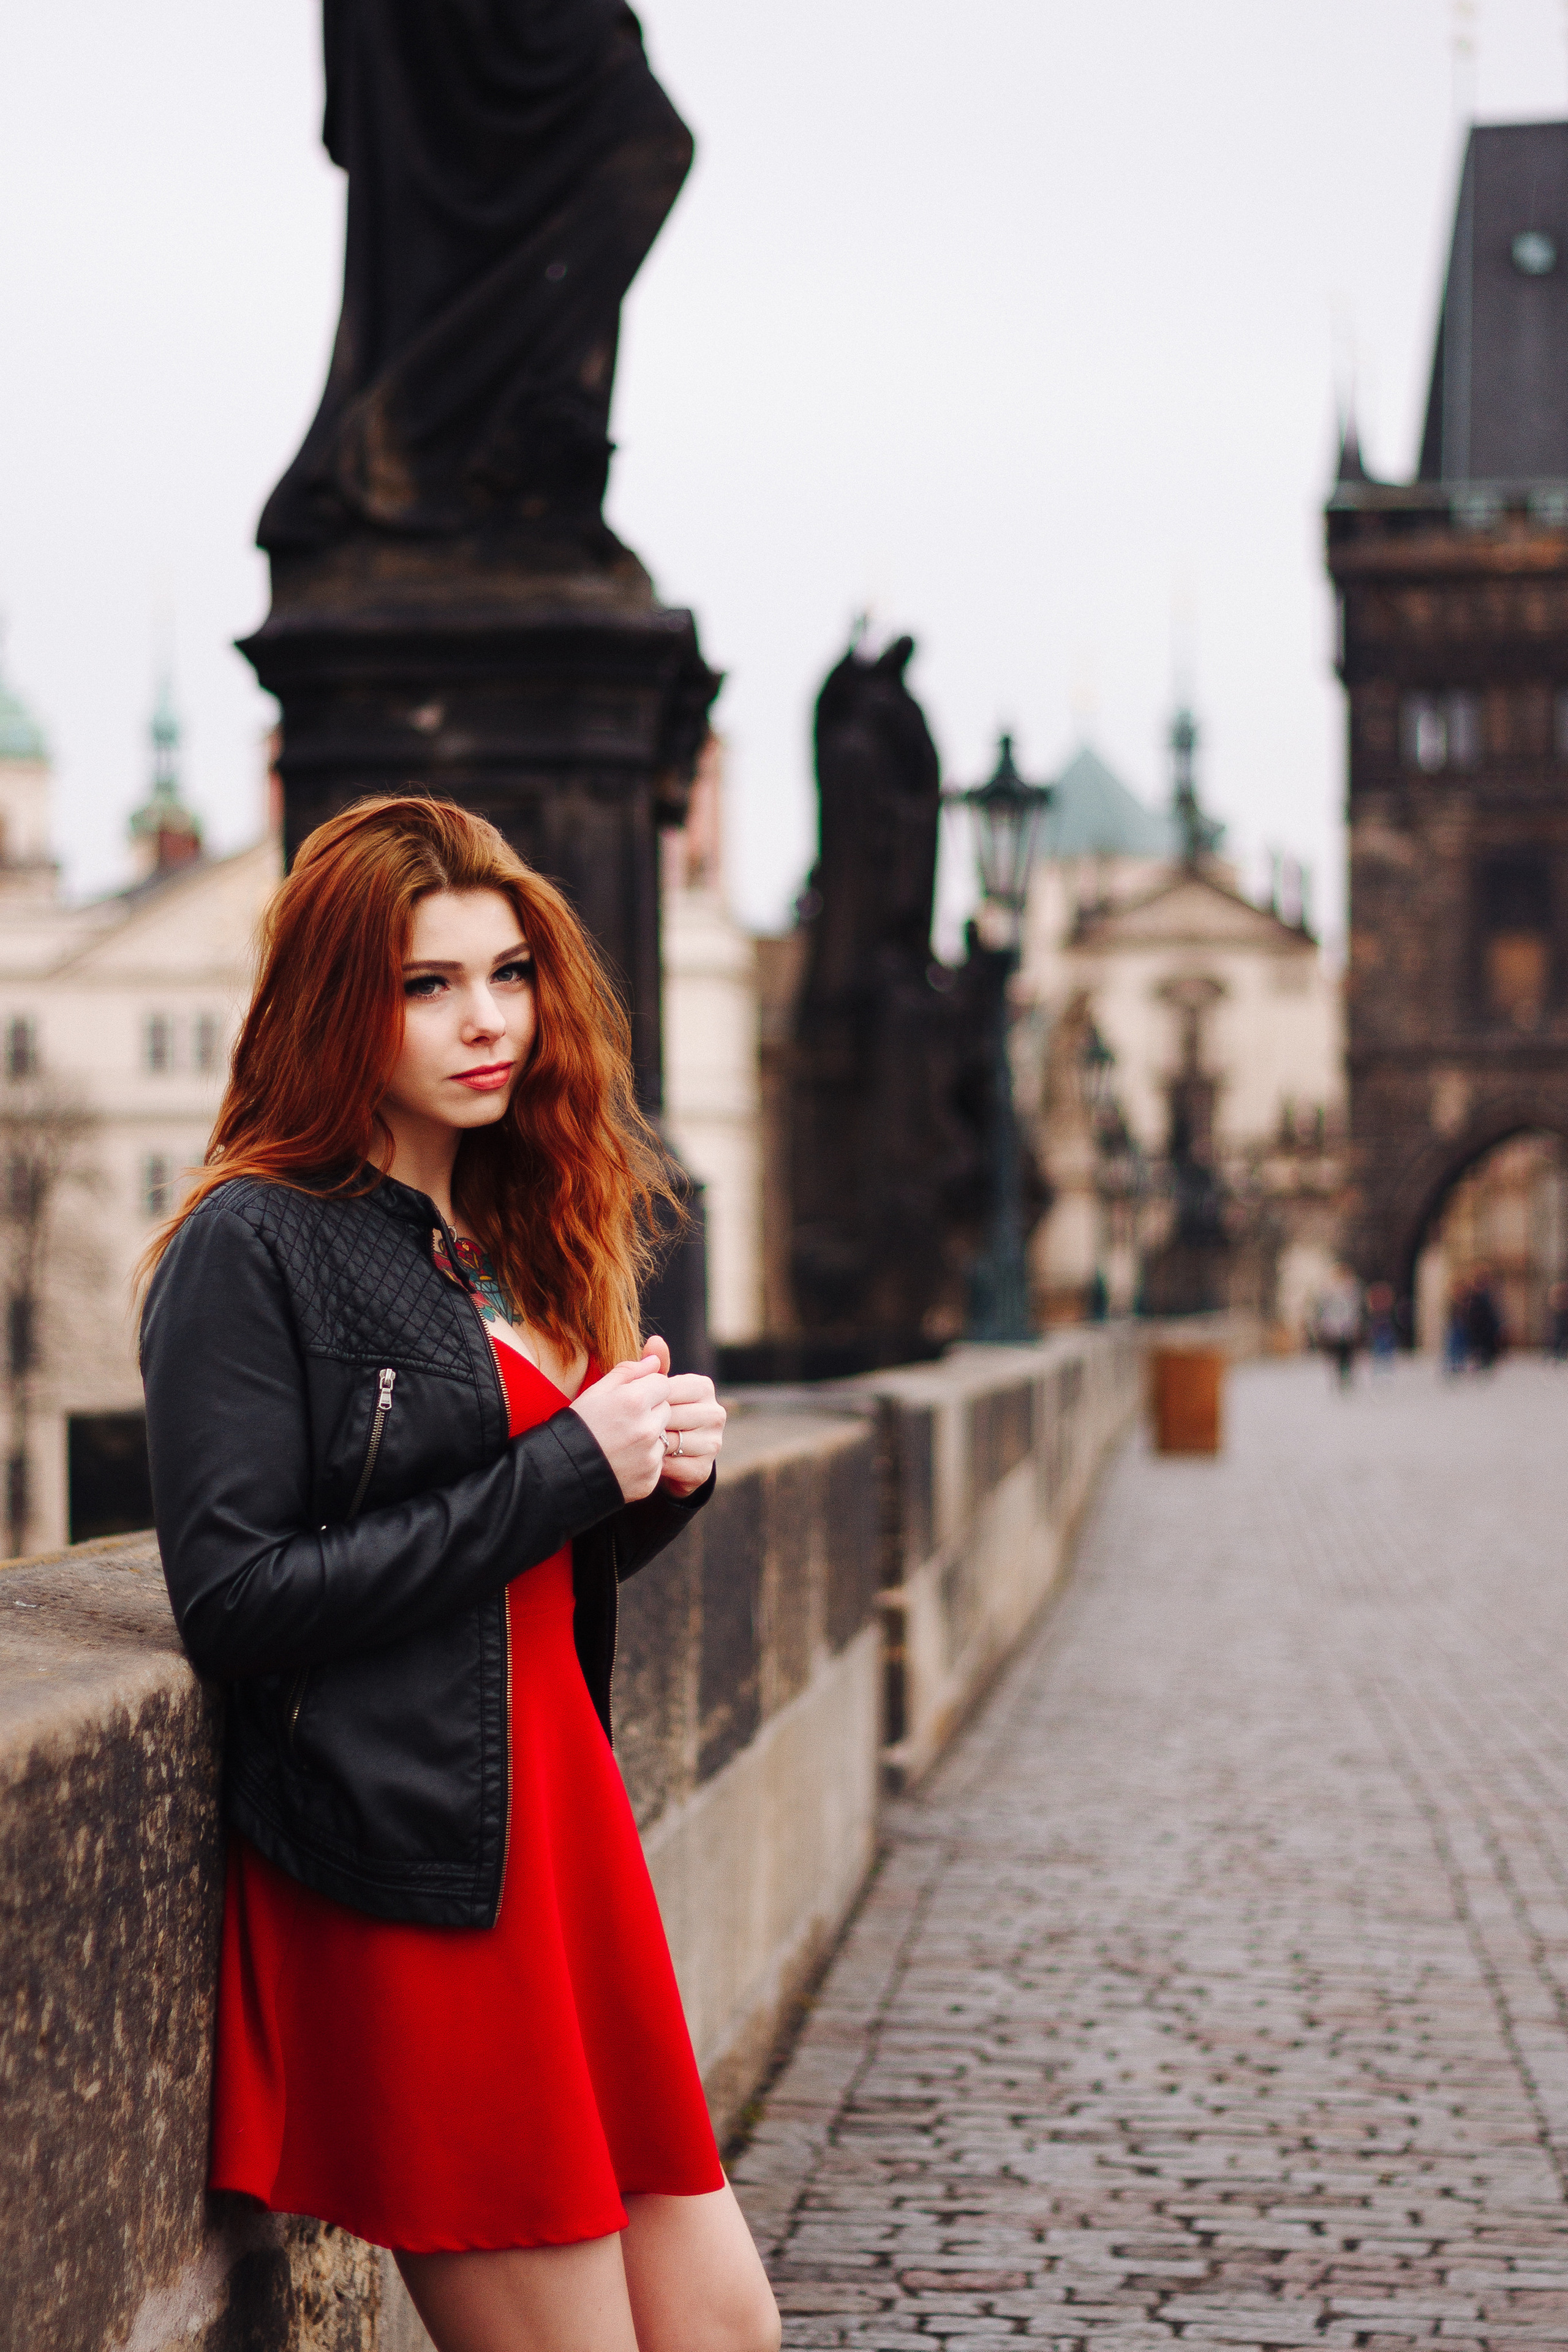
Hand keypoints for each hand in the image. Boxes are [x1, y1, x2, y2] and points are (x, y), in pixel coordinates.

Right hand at [568, 1346, 669, 1501]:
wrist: (561, 1471)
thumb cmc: (578, 1425)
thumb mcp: (597, 1390)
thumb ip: (629, 1371)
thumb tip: (655, 1360)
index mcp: (635, 1400)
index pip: (663, 1384)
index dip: (647, 1389)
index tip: (630, 1400)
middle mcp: (648, 1428)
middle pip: (666, 1409)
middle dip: (651, 1412)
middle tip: (623, 1421)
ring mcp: (650, 1456)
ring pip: (663, 1437)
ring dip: (649, 1437)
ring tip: (621, 1442)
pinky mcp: (649, 1479)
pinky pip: (657, 1463)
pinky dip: (644, 1461)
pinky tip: (623, 1460)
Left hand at [640, 1335, 725, 1496]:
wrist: (663, 1457)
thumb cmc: (655, 1415)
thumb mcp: (652, 1390)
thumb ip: (653, 1367)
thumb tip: (656, 1340)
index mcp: (703, 1387)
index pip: (668, 1390)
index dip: (646, 1401)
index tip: (632, 1407)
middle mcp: (716, 1413)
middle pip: (671, 1416)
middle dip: (649, 1423)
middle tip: (631, 1428)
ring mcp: (714, 1442)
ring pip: (673, 1441)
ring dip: (652, 1445)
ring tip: (639, 1444)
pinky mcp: (704, 1469)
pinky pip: (674, 1466)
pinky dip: (657, 1465)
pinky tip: (648, 1461)